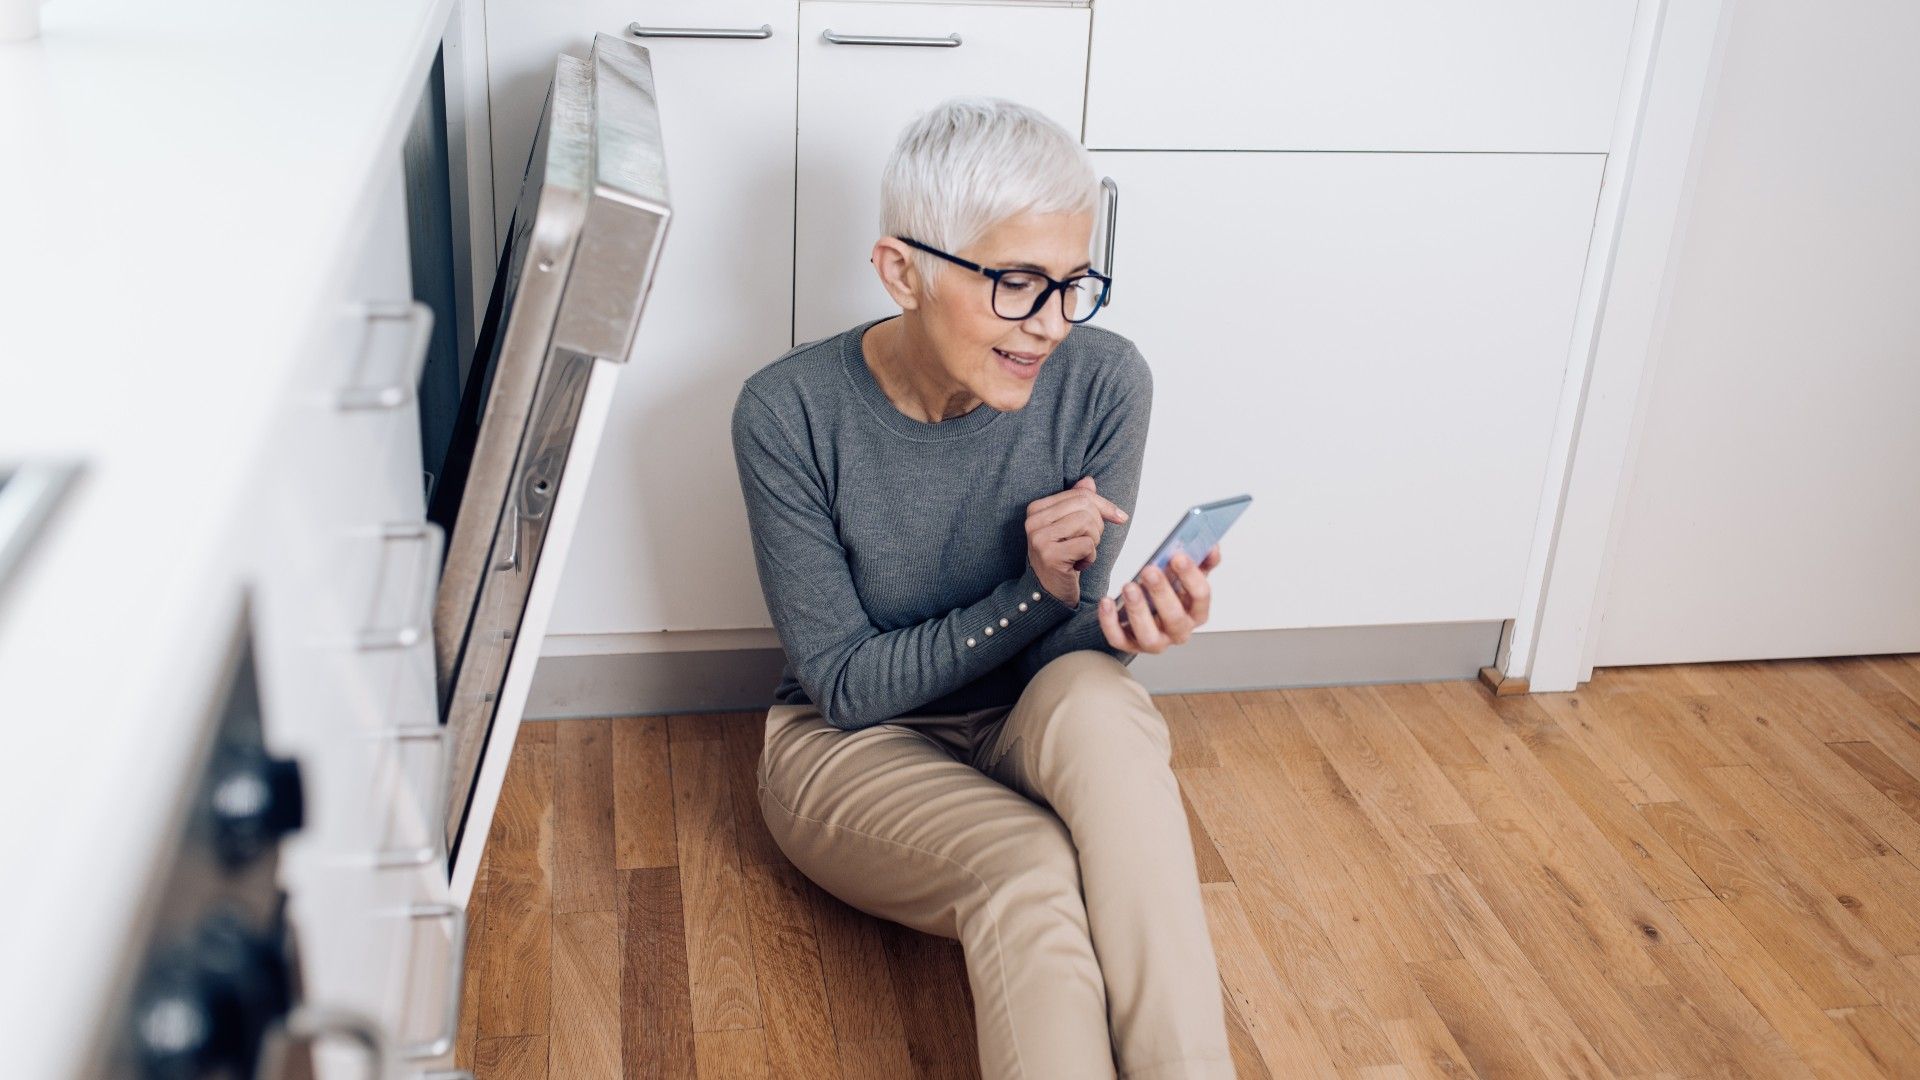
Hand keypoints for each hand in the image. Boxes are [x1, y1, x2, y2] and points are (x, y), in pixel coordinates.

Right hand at [1026, 476, 1129, 605]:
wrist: (1048, 592)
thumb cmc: (1062, 558)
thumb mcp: (1070, 527)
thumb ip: (1077, 502)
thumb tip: (1089, 480)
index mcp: (1036, 508)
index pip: (1080, 494)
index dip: (1104, 506)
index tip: (1119, 517)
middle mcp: (1033, 521)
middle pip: (1085, 507)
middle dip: (1097, 526)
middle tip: (1088, 544)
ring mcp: (1039, 539)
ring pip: (1087, 524)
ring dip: (1094, 542)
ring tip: (1082, 554)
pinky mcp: (1050, 556)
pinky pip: (1087, 545)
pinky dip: (1090, 557)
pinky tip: (1078, 566)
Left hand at [1097, 545, 1221, 654]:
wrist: (1145, 609)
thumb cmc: (1169, 592)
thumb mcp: (1186, 576)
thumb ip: (1201, 561)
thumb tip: (1211, 547)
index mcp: (1197, 612)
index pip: (1201, 597)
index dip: (1191, 577)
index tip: (1178, 556)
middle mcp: (1179, 631)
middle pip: (1175, 618)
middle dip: (1162, 593)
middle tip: (1149, 570)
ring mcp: (1155, 642)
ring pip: (1149, 636)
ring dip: (1138, 611)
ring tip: (1128, 586)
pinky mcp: (1130, 645)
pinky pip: (1119, 640)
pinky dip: (1110, 623)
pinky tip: (1106, 602)